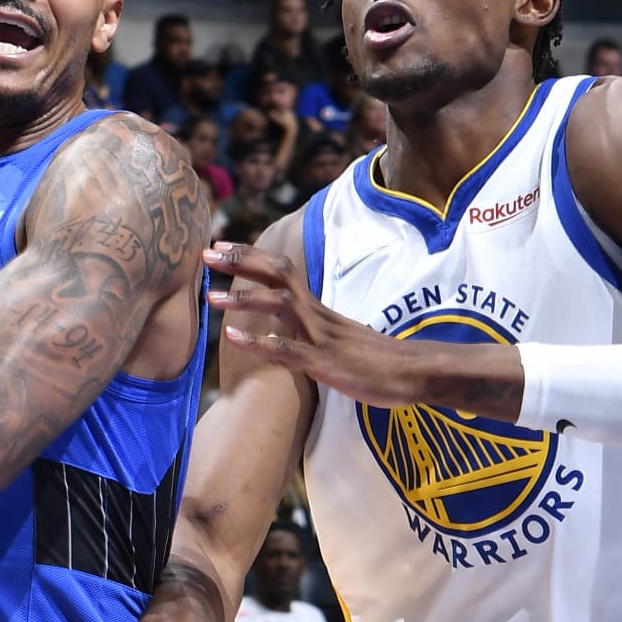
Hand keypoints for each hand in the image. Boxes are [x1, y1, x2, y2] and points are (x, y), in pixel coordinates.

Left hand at [203, 241, 524, 413]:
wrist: (415, 374)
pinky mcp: (325, 363)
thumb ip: (314, 327)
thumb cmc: (377, 360)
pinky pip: (288, 349)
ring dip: (245, 298)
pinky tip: (234, 338)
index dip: (250, 256)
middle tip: (207, 253)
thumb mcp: (339, 336)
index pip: (281, 270)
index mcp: (318, 307)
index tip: (219, 247)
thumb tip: (288, 323)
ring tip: (212, 295)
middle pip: (277, 275)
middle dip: (241, 262)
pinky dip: (260, 342)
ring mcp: (321, 337)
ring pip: (280, 307)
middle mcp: (317, 314)